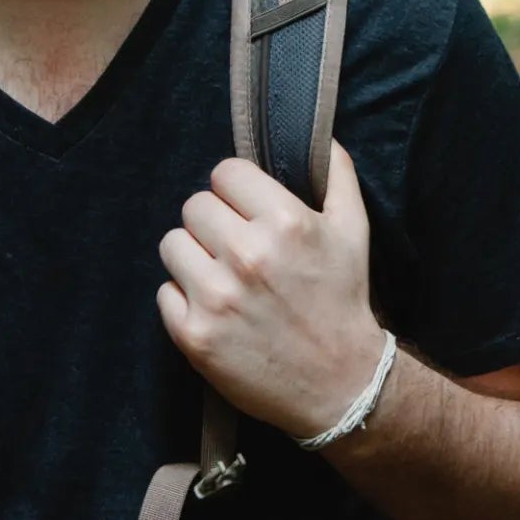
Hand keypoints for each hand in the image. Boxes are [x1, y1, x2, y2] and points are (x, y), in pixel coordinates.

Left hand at [157, 142, 385, 438]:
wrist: (341, 386)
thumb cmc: (344, 302)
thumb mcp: (354, 231)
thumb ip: (337, 174)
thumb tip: (317, 134)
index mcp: (284, 222)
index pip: (225, 173)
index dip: (236, 190)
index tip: (246, 209)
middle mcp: (247, 255)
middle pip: (194, 206)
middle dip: (213, 222)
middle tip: (234, 246)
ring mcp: (217, 298)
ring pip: (172, 244)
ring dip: (193, 257)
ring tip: (220, 276)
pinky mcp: (194, 336)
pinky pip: (164, 293)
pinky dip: (183, 299)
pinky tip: (214, 309)